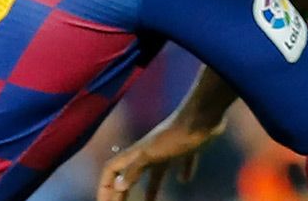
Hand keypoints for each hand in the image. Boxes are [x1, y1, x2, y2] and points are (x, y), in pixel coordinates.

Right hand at [96, 115, 225, 200]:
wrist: (202, 115)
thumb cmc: (175, 135)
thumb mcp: (151, 154)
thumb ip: (134, 169)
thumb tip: (119, 185)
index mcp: (137, 152)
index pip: (112, 169)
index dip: (105, 186)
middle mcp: (149, 151)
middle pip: (131, 173)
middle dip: (124, 191)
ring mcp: (168, 149)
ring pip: (155, 172)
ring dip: (151, 188)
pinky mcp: (187, 148)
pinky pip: (182, 163)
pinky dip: (182, 172)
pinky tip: (185, 180)